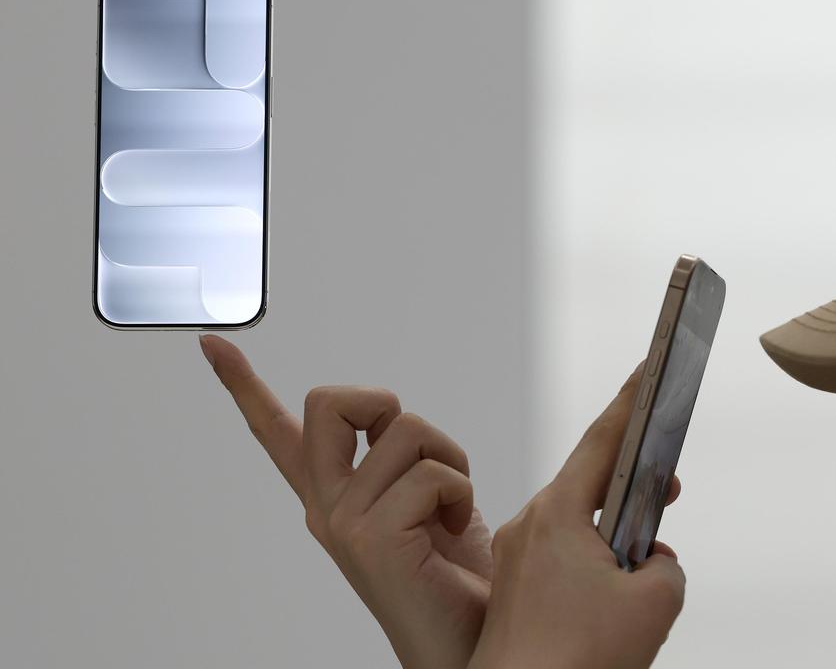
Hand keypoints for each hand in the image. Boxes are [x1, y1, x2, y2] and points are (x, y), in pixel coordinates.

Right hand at [199, 334, 493, 668]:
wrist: (476, 637)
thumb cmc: (460, 574)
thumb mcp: (429, 501)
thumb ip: (403, 463)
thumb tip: (398, 425)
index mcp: (334, 497)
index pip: (278, 433)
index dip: (243, 384)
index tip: (212, 344)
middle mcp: (326, 507)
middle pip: (329, 401)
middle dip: (382, 403)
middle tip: (414, 450)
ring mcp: (341, 523)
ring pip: (403, 428)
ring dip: (448, 458)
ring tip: (450, 507)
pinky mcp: (369, 539)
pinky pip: (431, 472)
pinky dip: (460, 491)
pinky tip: (452, 530)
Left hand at [469, 365, 686, 668]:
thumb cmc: (578, 659)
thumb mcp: (656, 602)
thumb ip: (666, 564)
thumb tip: (650, 563)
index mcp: (559, 515)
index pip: (603, 440)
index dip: (632, 402)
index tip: (649, 368)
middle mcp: (531, 528)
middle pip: (591, 486)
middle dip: (633, 489)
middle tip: (667, 490)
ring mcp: (520, 562)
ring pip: (578, 530)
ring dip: (614, 538)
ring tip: (641, 573)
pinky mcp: (517, 593)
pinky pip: (562, 561)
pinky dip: (594, 567)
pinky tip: (614, 601)